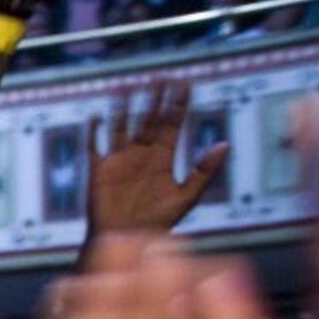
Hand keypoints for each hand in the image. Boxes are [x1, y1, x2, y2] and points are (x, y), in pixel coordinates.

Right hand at [86, 76, 224, 241]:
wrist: (128, 241)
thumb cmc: (158, 223)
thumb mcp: (187, 196)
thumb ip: (204, 170)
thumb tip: (224, 144)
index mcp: (162, 158)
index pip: (172, 124)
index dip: (178, 104)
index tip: (184, 84)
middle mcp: (141, 154)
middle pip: (148, 119)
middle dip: (155, 98)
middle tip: (161, 76)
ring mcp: (119, 160)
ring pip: (122, 125)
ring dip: (125, 107)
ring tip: (128, 86)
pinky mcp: (99, 170)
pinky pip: (95, 145)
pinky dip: (94, 131)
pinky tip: (96, 116)